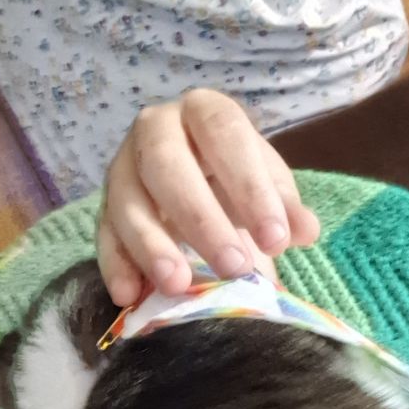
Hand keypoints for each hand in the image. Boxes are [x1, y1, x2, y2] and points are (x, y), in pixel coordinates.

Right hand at [97, 89, 320, 305]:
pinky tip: (131, 296)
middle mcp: (155, 129)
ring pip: (127, 201)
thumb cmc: (236, 184)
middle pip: (167, 165)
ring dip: (152, 245)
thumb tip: (305, 230)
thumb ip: (285, 210)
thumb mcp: (267, 191)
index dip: (250, 186)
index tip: (277, 240)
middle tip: (234, 268)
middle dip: (201, 219)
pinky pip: (103, 235)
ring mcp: (123, 168)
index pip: (225, 135)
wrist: (198, 186)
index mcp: (204, 112)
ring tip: (178, 286)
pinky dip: (116, 266)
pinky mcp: (104, 209)